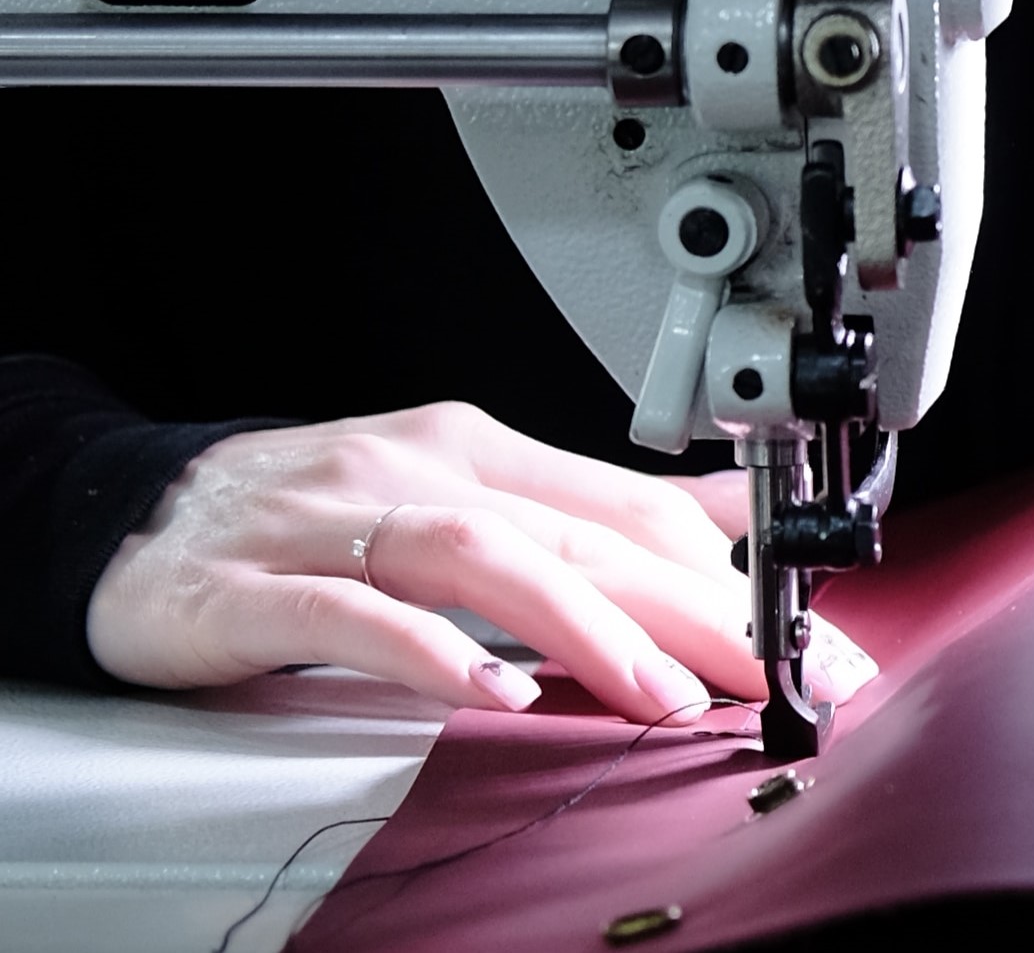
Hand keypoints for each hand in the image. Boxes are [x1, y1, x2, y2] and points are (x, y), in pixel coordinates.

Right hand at [83, 401, 878, 722]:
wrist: (127, 515)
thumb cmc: (310, 515)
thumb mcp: (463, 494)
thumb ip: (588, 511)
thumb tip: (725, 515)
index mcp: (476, 450)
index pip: (624, 506)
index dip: (723, 569)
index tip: (798, 631)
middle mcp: (414, 470)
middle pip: (573, 534)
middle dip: (686, 608)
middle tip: (767, 670)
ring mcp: (331, 525)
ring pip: (478, 558)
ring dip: (580, 625)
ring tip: (659, 690)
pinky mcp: (248, 589)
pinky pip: (351, 616)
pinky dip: (426, 650)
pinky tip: (488, 689)